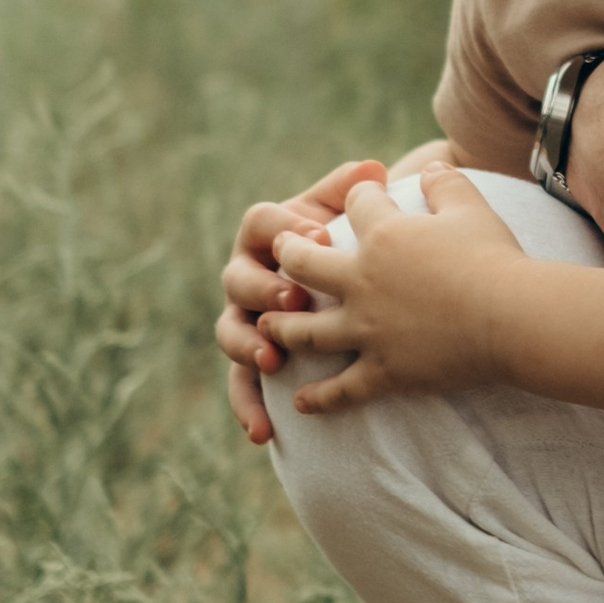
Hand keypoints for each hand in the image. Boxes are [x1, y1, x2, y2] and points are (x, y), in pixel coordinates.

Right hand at [217, 158, 388, 442]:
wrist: (355, 276)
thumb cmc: (352, 238)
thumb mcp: (352, 212)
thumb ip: (354, 192)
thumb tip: (372, 170)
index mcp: (269, 229)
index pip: (264, 222)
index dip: (287, 226)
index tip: (318, 237)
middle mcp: (247, 271)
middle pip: (239, 277)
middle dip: (265, 288)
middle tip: (295, 299)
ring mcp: (245, 317)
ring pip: (231, 331)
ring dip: (248, 345)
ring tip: (274, 359)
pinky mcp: (252, 357)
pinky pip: (242, 384)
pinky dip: (249, 405)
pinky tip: (264, 431)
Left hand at [267, 169, 523, 413]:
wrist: (510, 318)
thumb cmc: (495, 258)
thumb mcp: (472, 207)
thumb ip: (446, 183)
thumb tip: (432, 166)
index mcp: (384, 235)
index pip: (355, 204)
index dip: (359, 196)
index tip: (364, 196)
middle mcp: (362, 280)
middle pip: (305, 264)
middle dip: (289, 253)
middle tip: (280, 253)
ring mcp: (367, 329)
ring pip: (306, 331)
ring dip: (282, 327)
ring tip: (267, 325)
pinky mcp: (383, 371)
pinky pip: (342, 388)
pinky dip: (320, 397)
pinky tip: (301, 402)